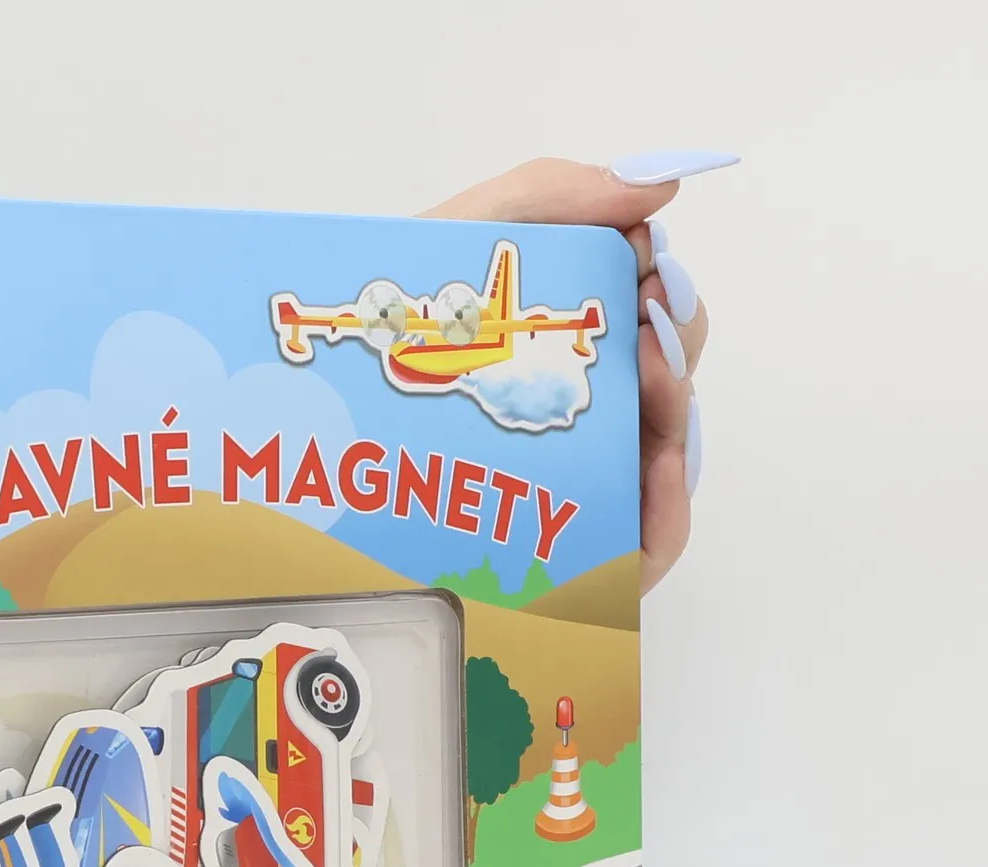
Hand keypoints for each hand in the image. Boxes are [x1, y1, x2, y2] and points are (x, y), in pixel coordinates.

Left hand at [425, 154, 733, 592]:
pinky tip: (658, 472)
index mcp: (560, 334)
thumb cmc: (384, 331)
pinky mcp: (567, 553)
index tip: (643, 269)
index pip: (649, 308)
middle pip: (668, 377)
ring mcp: (577, 479)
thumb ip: (555, 195)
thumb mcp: (461, 236)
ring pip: (666, 456)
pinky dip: (670, 508)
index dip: (661, 287)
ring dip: (677, 414)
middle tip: (644, 328)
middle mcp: (576, 405)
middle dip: (676, 342)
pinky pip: (646, 543)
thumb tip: (661, 191)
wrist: (310, 424)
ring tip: (649, 382)